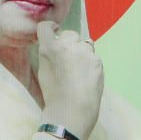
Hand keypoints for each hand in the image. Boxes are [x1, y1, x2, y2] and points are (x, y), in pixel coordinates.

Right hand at [34, 20, 103, 139]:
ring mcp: (85, 52)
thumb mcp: (43, 72)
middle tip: (67, 59)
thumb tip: (54, 45)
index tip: (53, 33)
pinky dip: (90, 63)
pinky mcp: (98, 61)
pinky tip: (87, 78)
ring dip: (81, 52)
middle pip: (69, 34)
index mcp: (50, 48)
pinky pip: (93, 57)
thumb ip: (48, 54)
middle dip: (68, 43)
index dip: (50, 29)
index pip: (46, 27)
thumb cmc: (53, 95)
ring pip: (84, 44)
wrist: (72, 112)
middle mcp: (68, 45)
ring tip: (79, 71)